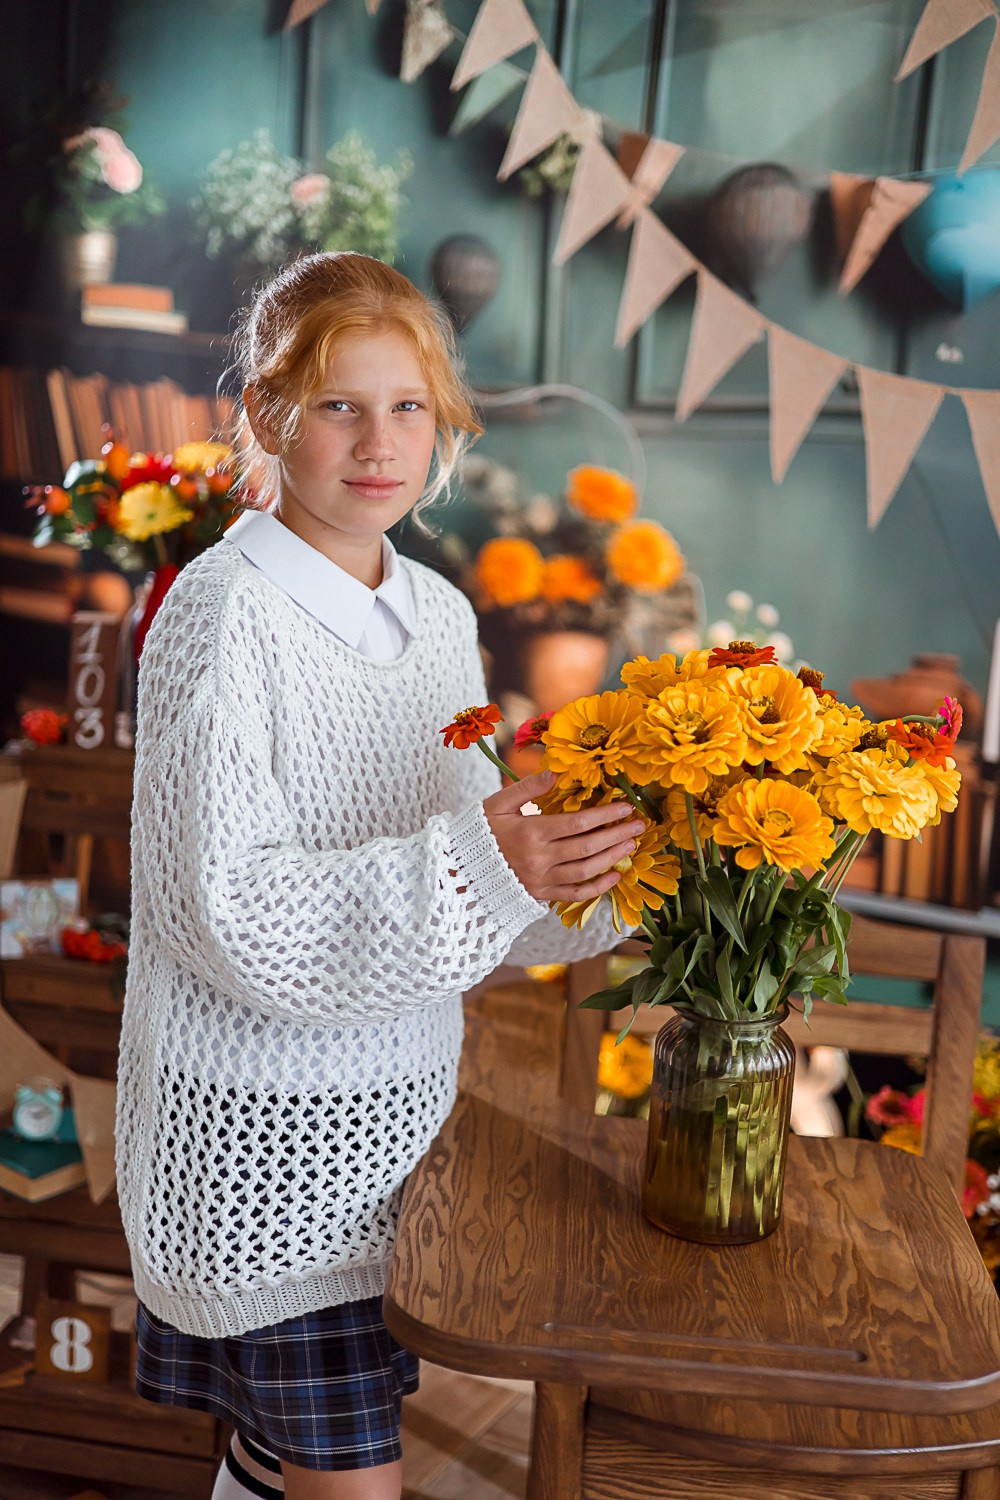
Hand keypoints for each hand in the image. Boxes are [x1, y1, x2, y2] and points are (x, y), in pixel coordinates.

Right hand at [483, 770, 645, 904]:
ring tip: (631, 844)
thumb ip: (527, 788)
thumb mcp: (497, 804)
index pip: (578, 823)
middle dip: (617, 834)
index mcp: (530, 833)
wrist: (459, 869)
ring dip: (612, 858)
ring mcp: (540, 880)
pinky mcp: (540, 895)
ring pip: (585, 871)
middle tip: (640, 824)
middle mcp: (538, 859)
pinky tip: (615, 876)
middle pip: (587, 847)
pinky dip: (597, 887)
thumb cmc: (479, 832)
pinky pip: (574, 894)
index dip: (605, 814)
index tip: (626, 806)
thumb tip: (555, 771)